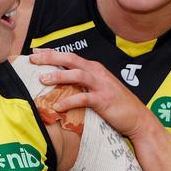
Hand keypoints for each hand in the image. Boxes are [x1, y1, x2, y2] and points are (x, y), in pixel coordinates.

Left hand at [29, 49, 153, 138]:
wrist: (138, 118)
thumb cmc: (115, 104)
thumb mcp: (98, 87)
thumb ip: (83, 82)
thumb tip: (61, 83)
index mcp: (94, 68)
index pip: (69, 56)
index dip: (52, 53)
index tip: (35, 52)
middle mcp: (96, 72)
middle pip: (70, 60)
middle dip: (50, 57)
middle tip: (33, 59)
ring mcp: (100, 86)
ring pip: (76, 75)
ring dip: (58, 76)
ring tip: (42, 79)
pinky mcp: (103, 100)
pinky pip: (83, 99)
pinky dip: (69, 101)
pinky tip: (57, 107)